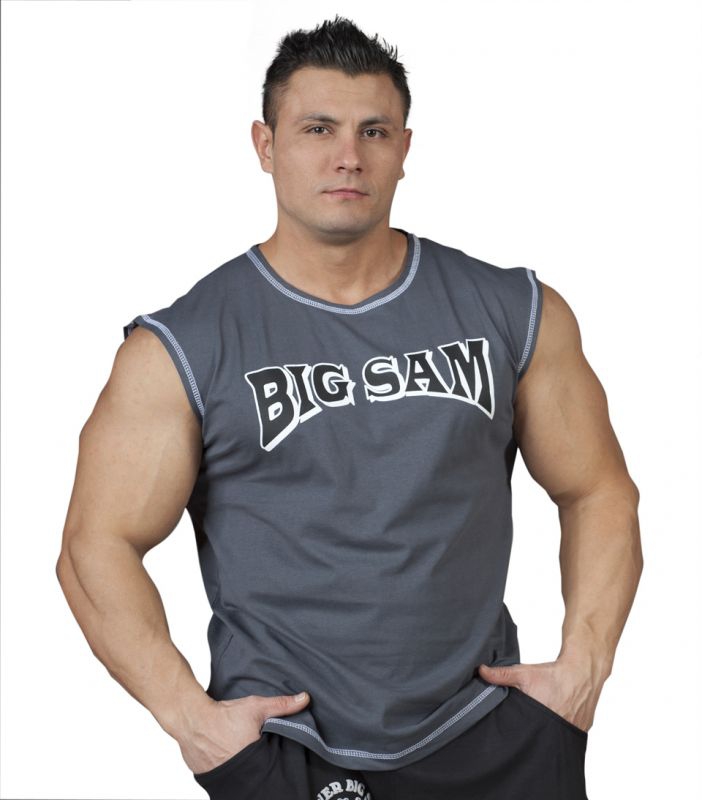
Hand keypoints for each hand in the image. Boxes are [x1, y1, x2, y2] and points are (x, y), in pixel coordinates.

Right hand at [176, 691, 310, 774]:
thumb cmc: (223, 715)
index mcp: (255, 759)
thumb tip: (305, 699)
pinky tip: (228, 758)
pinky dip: (228, 768)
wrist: (191, 719)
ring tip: (243, 755)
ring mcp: (223, 776)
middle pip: (257, 774)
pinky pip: (224, 776)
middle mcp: (240, 771)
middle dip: (261, 766)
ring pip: (240, 777)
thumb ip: (282, 705)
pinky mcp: (209, 776)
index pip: (273, 770)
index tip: (281, 761)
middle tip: (261, 755)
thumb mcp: (256, 707)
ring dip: (244, 768)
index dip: (277, 765)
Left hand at [478, 657, 605, 732]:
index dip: (511, 736)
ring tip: (532, 730)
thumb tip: (480, 671)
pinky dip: (554, 734)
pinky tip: (548, 727)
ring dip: (540, 736)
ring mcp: (568, 732)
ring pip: (548, 740)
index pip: (520, 735)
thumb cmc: (553, 675)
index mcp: (538, 718)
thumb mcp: (524, 673)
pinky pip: (561, 737)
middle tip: (515, 733)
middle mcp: (553, 729)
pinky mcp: (577, 733)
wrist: (583, 673)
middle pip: (533, 739)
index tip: (502, 735)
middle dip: (524, 738)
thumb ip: (502, 675)